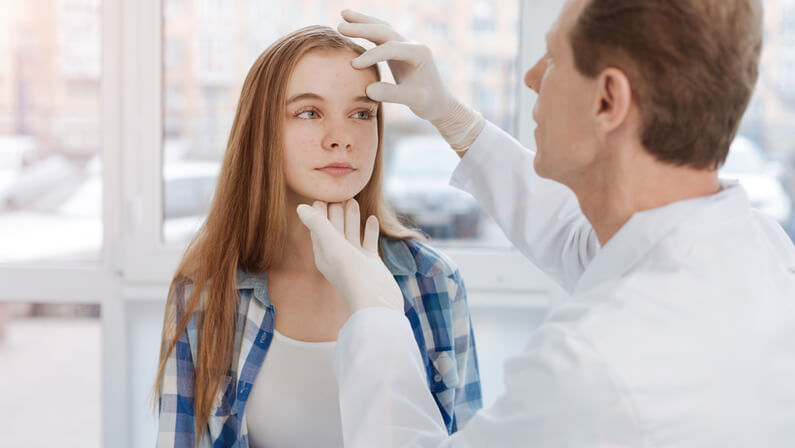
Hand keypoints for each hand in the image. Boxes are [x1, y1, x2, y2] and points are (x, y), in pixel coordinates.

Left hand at [296, 199, 404, 312]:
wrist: (376, 301)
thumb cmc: (352, 274)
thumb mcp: (333, 245)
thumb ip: (318, 224)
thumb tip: (300, 207)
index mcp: (323, 254)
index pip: (318, 229)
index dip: (319, 212)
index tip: (321, 194)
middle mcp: (338, 257)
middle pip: (335, 229)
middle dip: (336, 212)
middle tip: (338, 192)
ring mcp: (355, 260)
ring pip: (351, 233)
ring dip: (352, 217)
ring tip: (352, 199)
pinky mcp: (371, 263)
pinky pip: (368, 242)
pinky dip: (369, 230)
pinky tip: (372, 218)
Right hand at [338, 9, 484, 149]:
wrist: (438, 103)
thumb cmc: (429, 102)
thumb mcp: (414, 100)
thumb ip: (392, 94)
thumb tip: (368, 89)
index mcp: (418, 53)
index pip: (391, 48)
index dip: (372, 55)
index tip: (354, 65)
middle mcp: (412, 45)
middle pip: (385, 31)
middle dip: (363, 28)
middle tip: (340, 27)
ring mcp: (405, 46)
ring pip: (382, 29)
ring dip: (363, 22)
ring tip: (343, 14)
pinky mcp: (398, 51)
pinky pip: (380, 38)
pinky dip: (366, 32)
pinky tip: (352, 29)